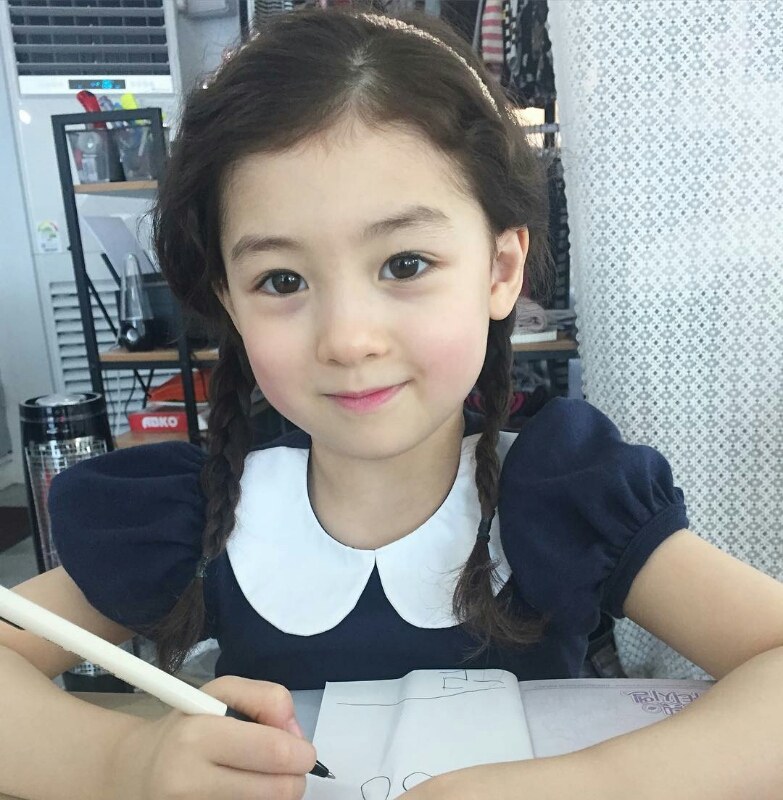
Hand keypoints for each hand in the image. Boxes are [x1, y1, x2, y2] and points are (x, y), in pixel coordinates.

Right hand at [108, 675, 316, 799]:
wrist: (134, 772)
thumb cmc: (186, 726)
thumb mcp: (221, 693)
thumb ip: (266, 698)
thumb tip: (295, 734)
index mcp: (198, 736)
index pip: (273, 751)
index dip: (302, 754)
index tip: (304, 753)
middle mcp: (188, 781)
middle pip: (276, 792)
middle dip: (294, 781)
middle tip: (290, 772)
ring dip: (275, 798)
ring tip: (260, 781)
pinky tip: (242, 794)